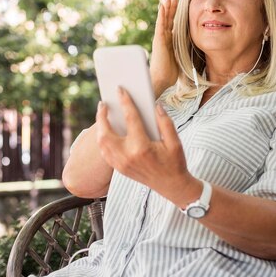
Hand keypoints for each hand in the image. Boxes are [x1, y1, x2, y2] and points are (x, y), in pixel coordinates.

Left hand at [96, 87, 196, 204]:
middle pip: (106, 133)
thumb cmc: (175, 162)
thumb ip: (165, 122)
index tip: (120, 90)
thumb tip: (155, 105)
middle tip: (103, 103)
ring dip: (100, 128)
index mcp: (142, 147)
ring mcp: (121, 164)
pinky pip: (105, 152)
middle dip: (102, 116)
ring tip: (103, 114)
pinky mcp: (119, 169)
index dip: (125, 102)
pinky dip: (103, 140)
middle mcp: (128, 156)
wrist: (172, 186)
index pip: (130, 119)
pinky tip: (106, 130)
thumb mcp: (175, 142)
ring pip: (102, 143)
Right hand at [150, 0, 178, 97]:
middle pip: (168, 19)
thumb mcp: (180, 58)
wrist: (161, 79)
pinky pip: (160, 25)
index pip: (172, 24)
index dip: (175, 14)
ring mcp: (161, 38)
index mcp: (169, 41)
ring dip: (166, 7)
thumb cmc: (169, 72)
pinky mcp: (159, 40)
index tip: (178, 4)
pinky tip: (163, 6)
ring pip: (164, 19)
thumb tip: (192, 48)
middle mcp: (164, 38)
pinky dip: (162, 15)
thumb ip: (183, 50)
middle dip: (171, 7)